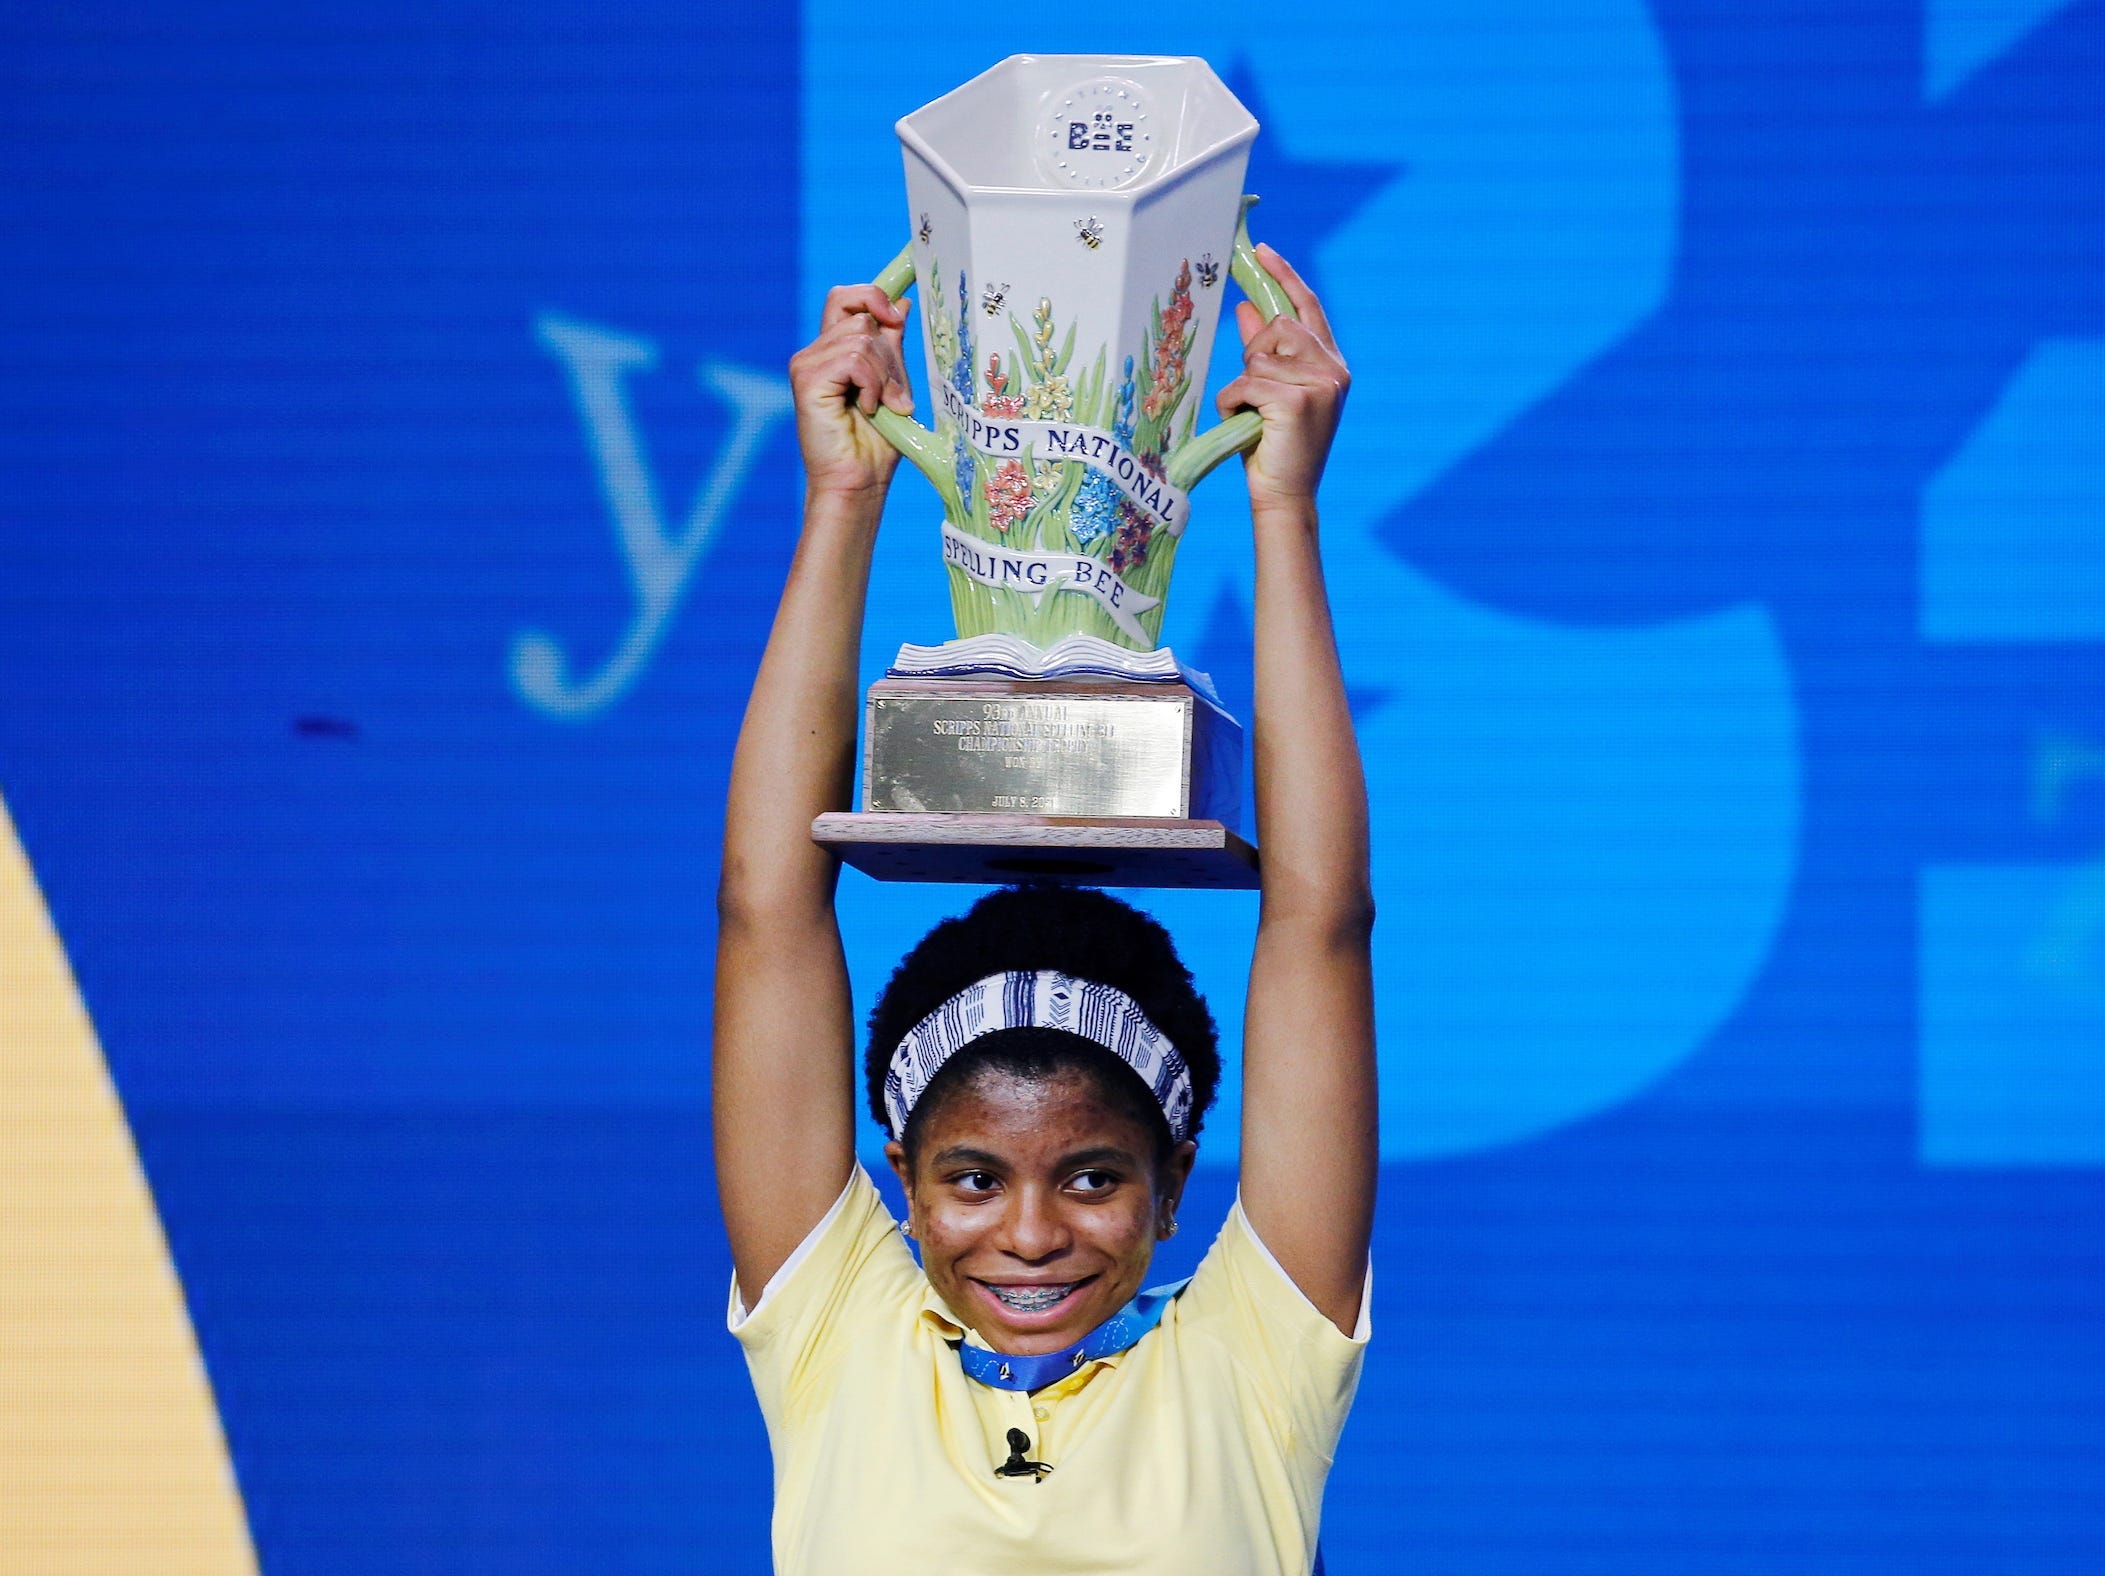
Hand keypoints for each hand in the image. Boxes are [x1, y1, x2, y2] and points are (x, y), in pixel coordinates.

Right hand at [789, 285, 915, 501]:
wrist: (859, 482)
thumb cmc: (875, 444)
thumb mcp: (892, 385)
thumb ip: (891, 346)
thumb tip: (901, 304)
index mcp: (832, 352)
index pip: (845, 299)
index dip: (873, 296)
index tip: (897, 316)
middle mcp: (815, 353)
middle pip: (862, 316)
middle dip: (890, 355)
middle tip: (896, 396)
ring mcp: (807, 365)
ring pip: (862, 338)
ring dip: (885, 375)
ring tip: (883, 407)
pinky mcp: (807, 380)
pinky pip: (853, 359)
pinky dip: (872, 384)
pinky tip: (868, 409)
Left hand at [1215, 244, 1348, 515]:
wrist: (1286, 496)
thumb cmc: (1274, 445)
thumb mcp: (1269, 391)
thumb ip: (1263, 351)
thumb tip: (1246, 307)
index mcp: (1332, 364)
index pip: (1308, 307)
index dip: (1284, 277)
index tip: (1262, 252)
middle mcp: (1333, 370)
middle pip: (1278, 326)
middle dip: (1253, 352)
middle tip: (1252, 389)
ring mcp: (1320, 385)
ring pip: (1259, 355)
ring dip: (1242, 384)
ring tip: (1250, 414)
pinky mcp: (1298, 401)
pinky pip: (1245, 383)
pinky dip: (1233, 403)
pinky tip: (1244, 425)